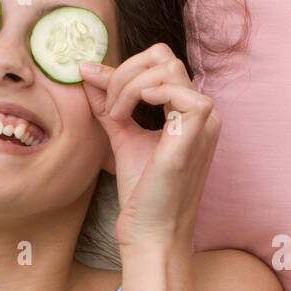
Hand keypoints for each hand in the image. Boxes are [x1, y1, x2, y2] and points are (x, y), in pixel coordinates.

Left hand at [79, 44, 219, 252]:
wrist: (151, 232)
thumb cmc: (143, 194)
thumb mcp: (122, 137)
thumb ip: (109, 104)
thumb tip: (86, 70)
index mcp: (187, 112)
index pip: (159, 64)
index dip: (124, 69)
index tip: (93, 86)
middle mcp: (202, 114)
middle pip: (165, 57)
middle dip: (125, 72)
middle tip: (108, 107)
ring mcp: (204, 123)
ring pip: (169, 68)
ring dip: (130, 85)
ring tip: (116, 116)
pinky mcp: (198, 134)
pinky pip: (182, 91)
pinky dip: (148, 93)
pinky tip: (129, 114)